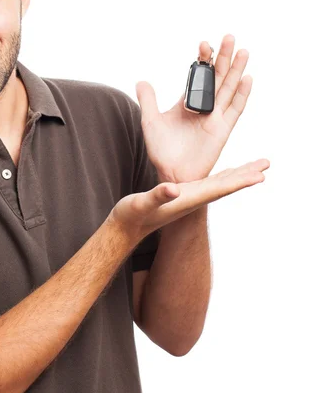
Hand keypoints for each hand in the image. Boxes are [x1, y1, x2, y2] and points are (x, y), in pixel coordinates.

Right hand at [107, 159, 269, 245]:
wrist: (125, 228)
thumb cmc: (131, 217)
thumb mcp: (140, 204)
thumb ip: (156, 196)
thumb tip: (173, 189)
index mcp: (186, 200)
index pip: (218, 189)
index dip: (239, 181)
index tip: (259, 175)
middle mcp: (192, 199)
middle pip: (225, 186)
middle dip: (246, 175)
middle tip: (266, 164)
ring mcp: (188, 197)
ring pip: (219, 184)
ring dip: (238, 175)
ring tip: (256, 166)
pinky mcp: (182, 195)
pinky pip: (208, 183)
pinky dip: (222, 176)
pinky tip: (228, 172)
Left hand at [135, 34, 265, 183]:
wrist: (171, 173)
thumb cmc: (161, 151)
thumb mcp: (151, 122)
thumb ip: (148, 101)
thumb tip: (141, 81)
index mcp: (187, 103)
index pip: (198, 76)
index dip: (202, 60)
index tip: (203, 44)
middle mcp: (204, 107)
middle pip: (217, 78)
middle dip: (222, 58)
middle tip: (228, 37)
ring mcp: (215, 117)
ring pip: (228, 89)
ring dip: (235, 70)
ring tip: (242, 51)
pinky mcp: (222, 129)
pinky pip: (235, 109)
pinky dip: (241, 94)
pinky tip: (246, 78)